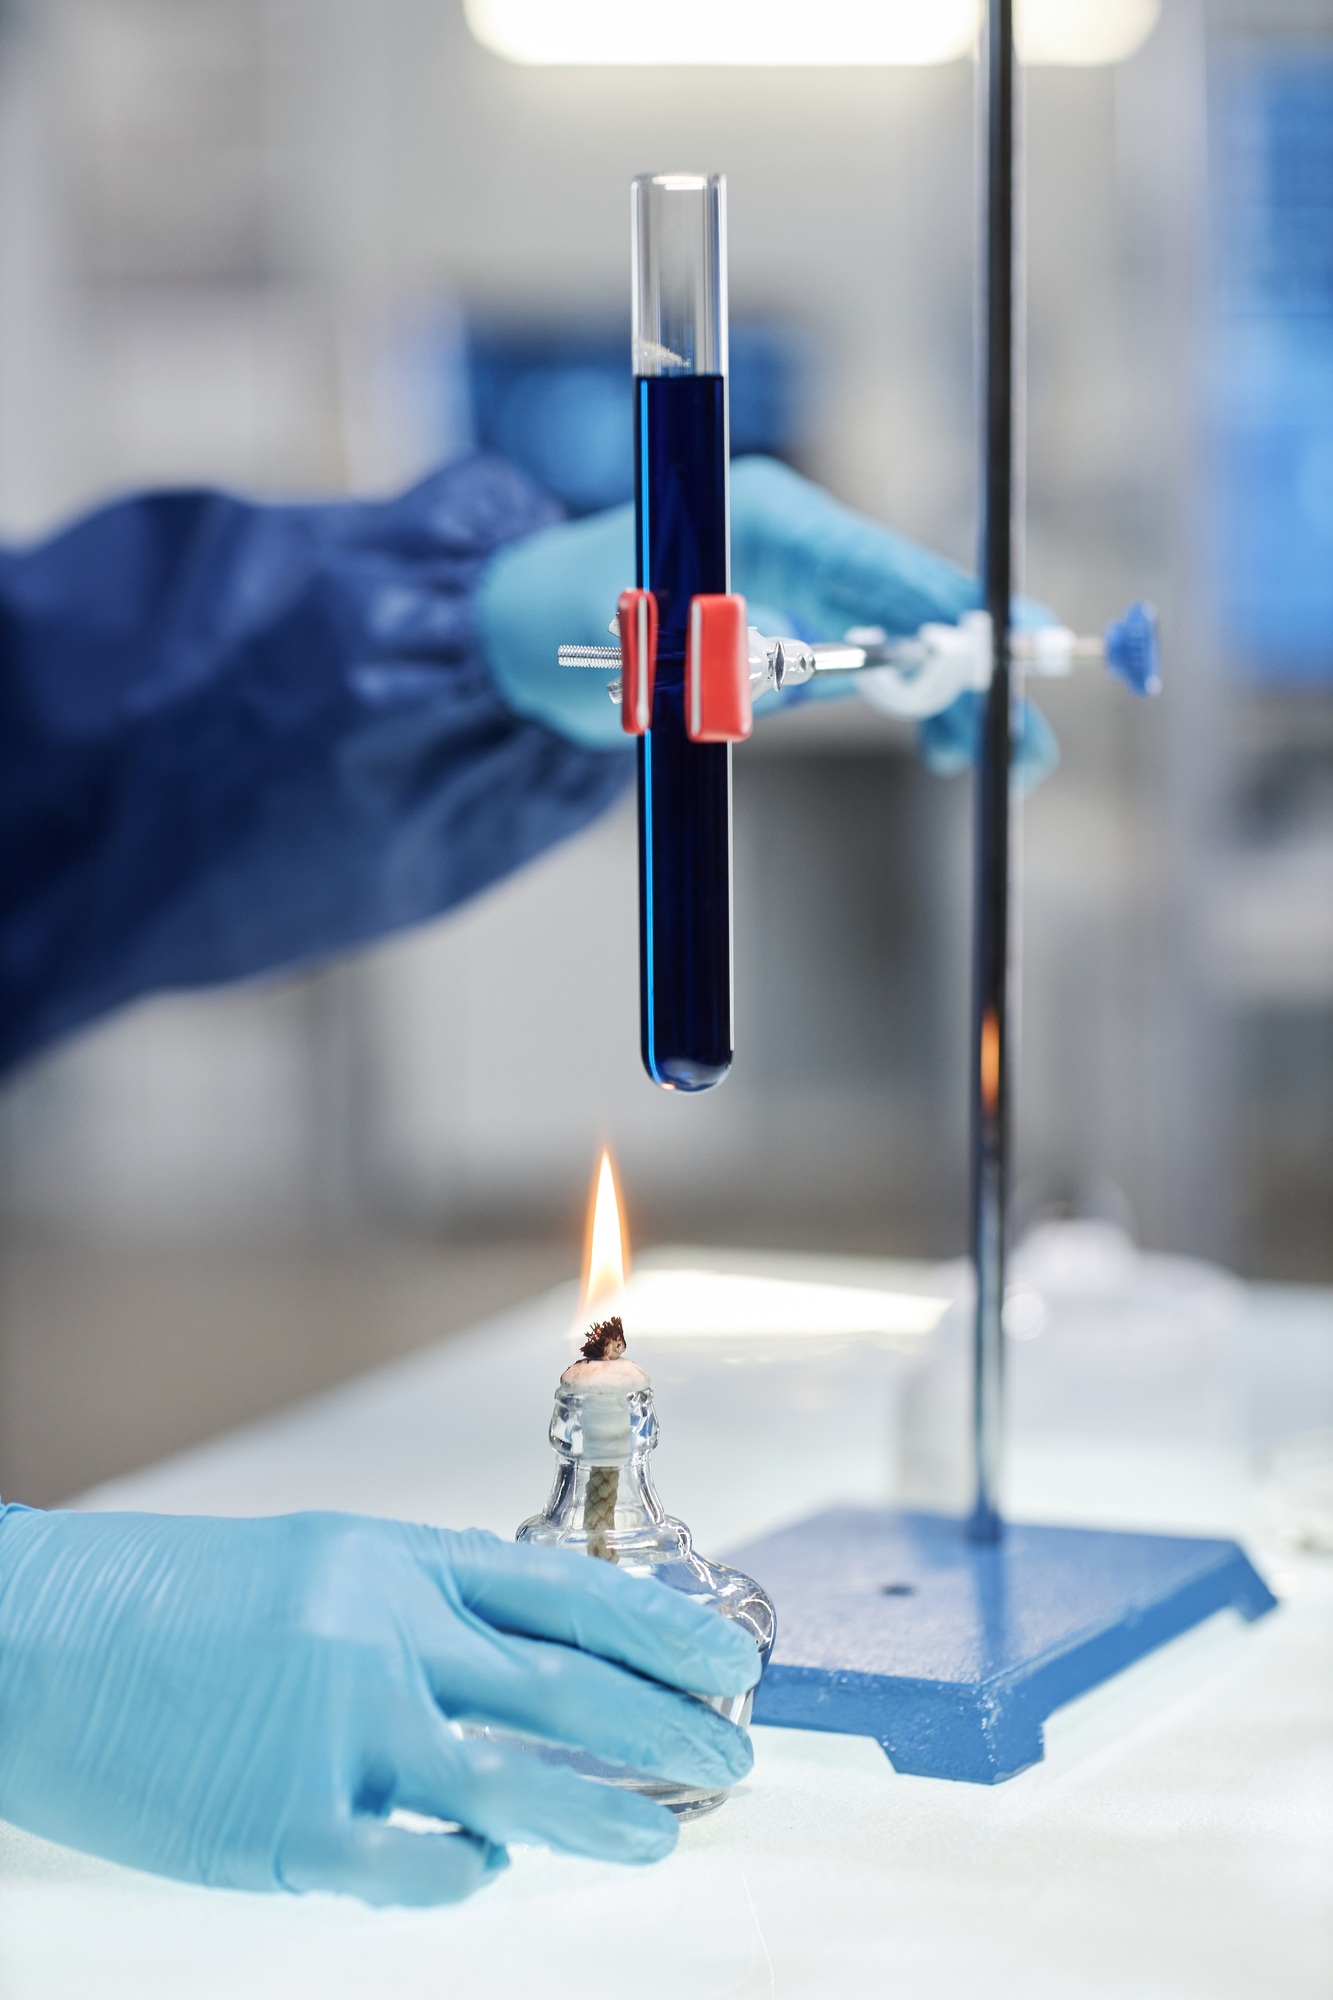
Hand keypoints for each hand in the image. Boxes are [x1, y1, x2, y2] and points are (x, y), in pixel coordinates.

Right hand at [0, 1506, 758, 1905]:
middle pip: (567, 1683)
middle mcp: (386, 1635)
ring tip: (667, 1833)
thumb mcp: (315, 1564)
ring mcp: (342, 1730)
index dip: (661, 1626)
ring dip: (607, 1812)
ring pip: (517, 1782)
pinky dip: (467, 1874)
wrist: (37, 1635)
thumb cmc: (169, 1603)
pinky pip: (415, 1867)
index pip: (566, 1589)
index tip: (729, 1656)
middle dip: (668, 1721)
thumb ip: (421, 1604)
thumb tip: (522, 1657)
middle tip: (735, 1753)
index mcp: (396, 1563)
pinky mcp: (288, 1826)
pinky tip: (487, 1871)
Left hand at [479, 455, 1055, 786]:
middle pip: (913, 600)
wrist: (525, 641)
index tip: (1009, 649)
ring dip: (954, 697)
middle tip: (1025, 741)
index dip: (948, 608)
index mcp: (762, 517)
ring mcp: (803, 586)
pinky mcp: (800, 631)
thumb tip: (783, 667)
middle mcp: (797, 543)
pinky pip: (876, 666)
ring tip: (1002, 763)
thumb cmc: (560, 624)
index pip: (876, 563)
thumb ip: (707, 654)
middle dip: (975, 667)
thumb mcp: (628, 646)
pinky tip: (946, 748)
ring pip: (907, 637)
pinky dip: (914, 705)